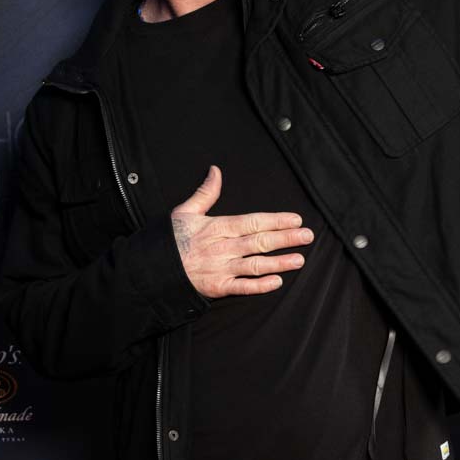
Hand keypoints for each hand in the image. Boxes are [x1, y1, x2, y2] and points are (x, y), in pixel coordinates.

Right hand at [170, 165, 314, 297]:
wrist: (152, 269)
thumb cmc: (169, 240)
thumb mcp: (185, 211)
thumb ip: (205, 193)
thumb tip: (216, 171)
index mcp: (217, 227)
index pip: (253, 221)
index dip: (276, 220)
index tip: (295, 219)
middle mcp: (222, 247)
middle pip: (259, 241)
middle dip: (286, 238)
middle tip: (307, 236)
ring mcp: (220, 268)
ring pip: (255, 264)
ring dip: (279, 262)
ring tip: (300, 260)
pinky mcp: (217, 287)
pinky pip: (242, 287)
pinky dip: (260, 286)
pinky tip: (276, 282)